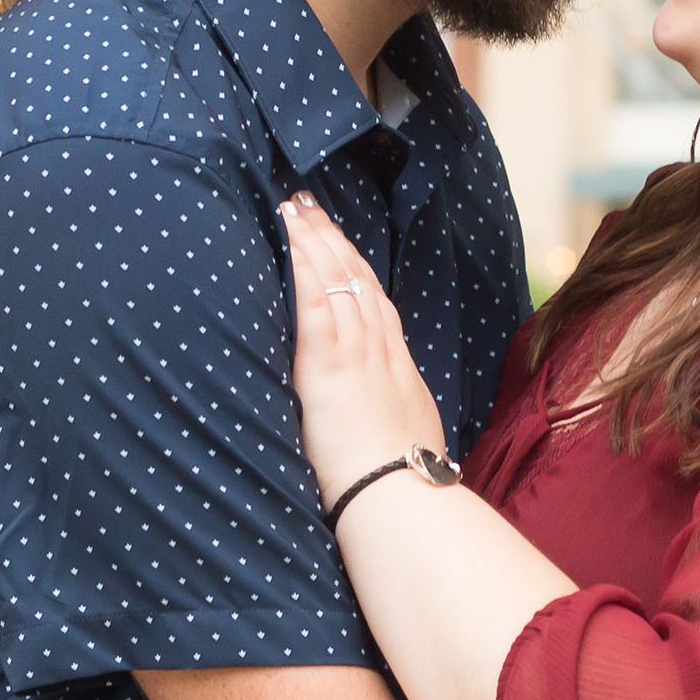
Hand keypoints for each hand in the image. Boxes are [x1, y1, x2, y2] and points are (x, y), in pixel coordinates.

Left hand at [282, 195, 446, 509]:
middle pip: (356, 279)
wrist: (400, 497)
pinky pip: (317, 309)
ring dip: (315, 241)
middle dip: (332, 238)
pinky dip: (306, 271)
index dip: (354, 265)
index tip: (337, 239)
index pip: (374, 300)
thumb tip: (382, 415)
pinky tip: (293, 243)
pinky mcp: (329, 369)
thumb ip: (390, 411)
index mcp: (395, 366)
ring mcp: (356, 356)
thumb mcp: (406, 433)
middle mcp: (379, 351)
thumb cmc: (401, 481)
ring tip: (293, 207)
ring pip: (338, 283)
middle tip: (308, 202)